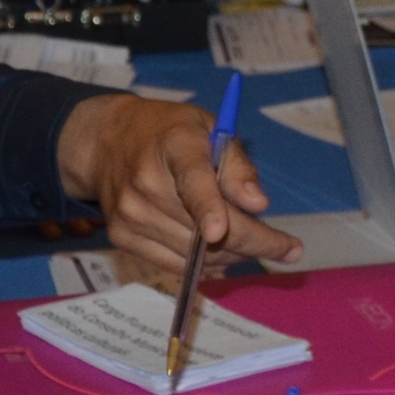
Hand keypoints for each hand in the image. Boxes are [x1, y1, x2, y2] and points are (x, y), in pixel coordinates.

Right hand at [58, 94, 296, 281]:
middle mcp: (146, 182)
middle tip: (288, 249)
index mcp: (175, 145)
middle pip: (204, 229)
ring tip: (249, 242)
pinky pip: (174, 266)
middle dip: (255, 243)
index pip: (192, 180)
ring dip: (231, 256)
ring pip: (194, 255)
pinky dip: (203, 265)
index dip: (207, 208)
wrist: (106, 142)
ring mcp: (131, 213)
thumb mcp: (210, 129)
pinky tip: (220, 255)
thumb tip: (258, 204)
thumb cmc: (171, 133)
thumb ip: (237, 166)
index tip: (219, 232)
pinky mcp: (122, 237)